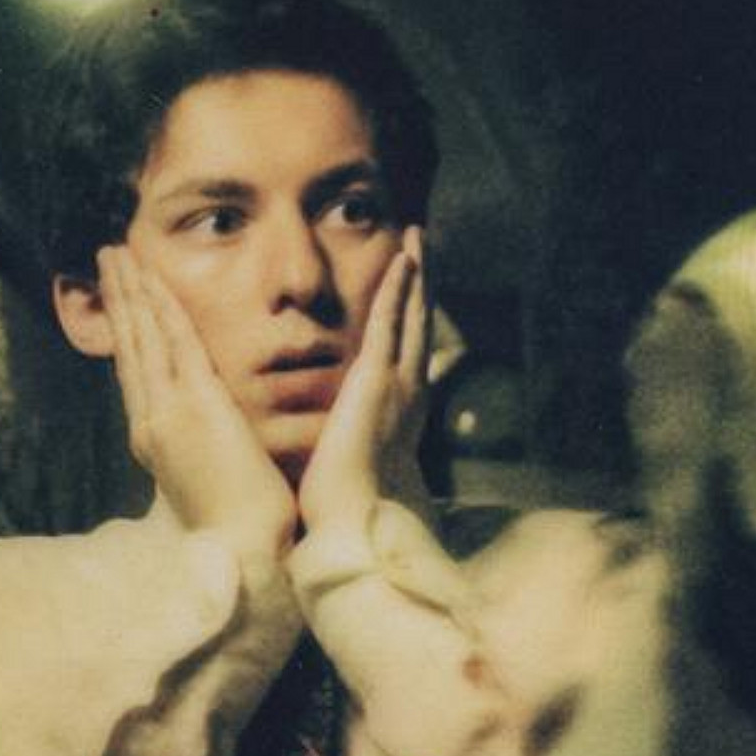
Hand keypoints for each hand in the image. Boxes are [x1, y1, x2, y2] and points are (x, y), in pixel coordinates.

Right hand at [100, 247, 296, 562]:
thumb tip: (210, 441)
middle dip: (120, 299)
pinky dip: (160, 308)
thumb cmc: (240, 528)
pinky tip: (150, 278)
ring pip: (144, 338)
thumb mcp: (212, 481)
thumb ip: (203, 452)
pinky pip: (174, 343)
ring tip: (117, 254)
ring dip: (131, 291)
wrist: (247, 551)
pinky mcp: (193, 406)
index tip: (123, 297)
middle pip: (131, 348)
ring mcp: (167, 412)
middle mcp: (151, 422)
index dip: (127, 331)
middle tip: (109, 258)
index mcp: (155, 440)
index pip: (138, 373)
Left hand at [298, 228, 430, 536]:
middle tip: (423, 245)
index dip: (412, 317)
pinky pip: (390, 322)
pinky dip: (398, 289)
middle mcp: (408, 392)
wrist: (353, 520)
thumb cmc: (347, 504)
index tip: (411, 289)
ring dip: (416, 272)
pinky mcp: (378, 379)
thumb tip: (332, 441)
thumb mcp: (349, 461)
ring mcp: (398, 383)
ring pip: (412, 314)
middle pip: (419, 324)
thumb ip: (346, 441)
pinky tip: (403, 258)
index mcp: (399, 412)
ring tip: (418, 235)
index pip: (407, 353)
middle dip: (423, 283)